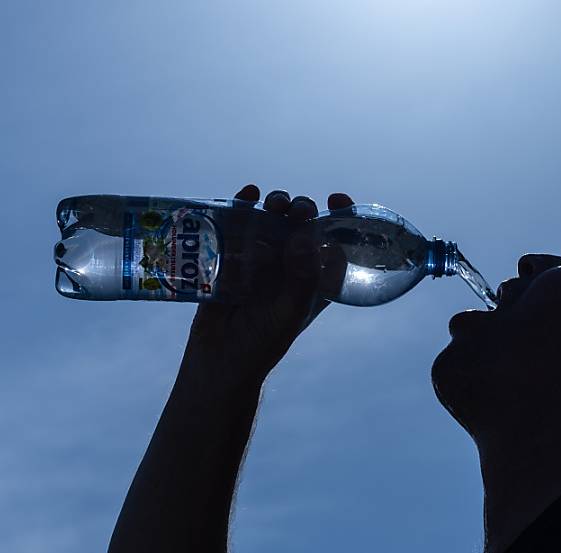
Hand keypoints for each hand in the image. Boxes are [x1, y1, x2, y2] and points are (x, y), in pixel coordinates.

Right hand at [184, 184, 353, 384]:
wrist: (218, 360)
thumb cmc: (262, 343)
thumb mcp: (290, 313)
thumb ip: (302, 278)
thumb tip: (305, 236)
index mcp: (314, 280)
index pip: (335, 243)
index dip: (341, 218)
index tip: (337, 199)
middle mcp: (291, 267)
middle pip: (302, 226)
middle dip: (302, 209)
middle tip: (296, 208)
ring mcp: (262, 260)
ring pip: (273, 221)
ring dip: (276, 205)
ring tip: (273, 204)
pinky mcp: (233, 257)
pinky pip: (240, 225)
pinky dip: (244, 204)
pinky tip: (247, 194)